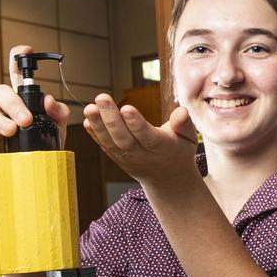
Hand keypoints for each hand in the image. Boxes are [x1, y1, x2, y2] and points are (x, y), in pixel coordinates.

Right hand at [0, 45, 69, 144]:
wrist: (33, 172)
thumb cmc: (42, 147)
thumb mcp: (57, 128)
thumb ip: (58, 112)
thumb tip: (48, 100)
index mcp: (20, 99)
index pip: (17, 74)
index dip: (18, 58)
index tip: (26, 50)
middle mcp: (0, 105)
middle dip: (13, 104)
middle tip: (25, 121)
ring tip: (9, 131)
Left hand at [82, 93, 197, 188]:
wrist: (167, 178)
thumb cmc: (178, 151)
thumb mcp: (189, 138)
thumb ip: (184, 124)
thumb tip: (182, 111)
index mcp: (163, 148)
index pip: (148, 137)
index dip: (137, 124)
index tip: (127, 108)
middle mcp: (143, 155)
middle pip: (125, 138)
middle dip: (111, 119)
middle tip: (102, 98)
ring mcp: (128, 159)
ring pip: (112, 143)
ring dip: (98, 125)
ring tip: (90, 108)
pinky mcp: (118, 158)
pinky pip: (105, 147)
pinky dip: (95, 134)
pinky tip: (87, 120)